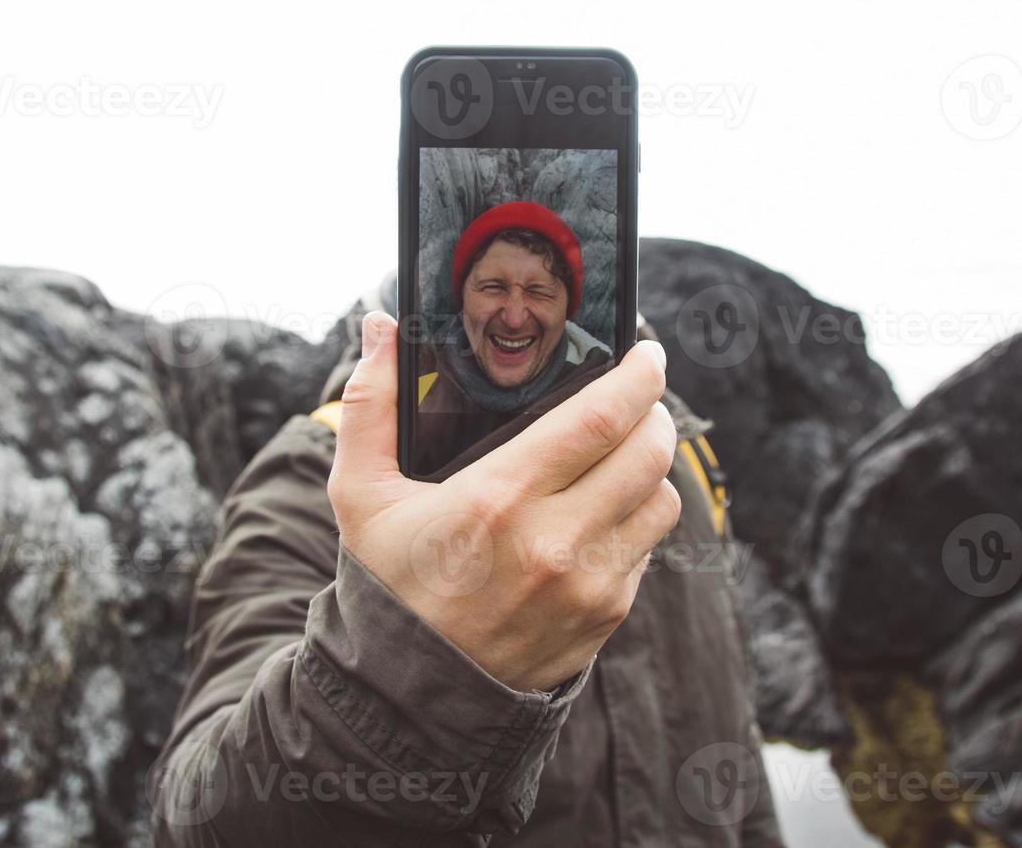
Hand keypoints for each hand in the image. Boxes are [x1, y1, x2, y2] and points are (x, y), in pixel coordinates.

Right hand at [328, 312, 679, 692]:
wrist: (409, 696)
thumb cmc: (388, 582)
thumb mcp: (361, 493)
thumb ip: (371, 402)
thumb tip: (381, 325)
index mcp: (497, 498)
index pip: (601, 417)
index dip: (637, 376)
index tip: (646, 352)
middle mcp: (554, 542)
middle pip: (648, 451)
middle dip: (653, 412)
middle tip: (637, 397)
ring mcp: (587, 584)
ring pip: (660, 499)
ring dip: (649, 467)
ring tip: (619, 455)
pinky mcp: (605, 617)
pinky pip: (646, 549)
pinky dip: (634, 520)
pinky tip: (599, 513)